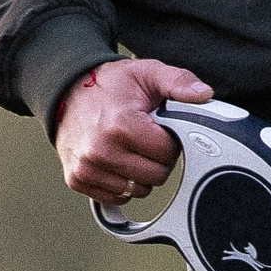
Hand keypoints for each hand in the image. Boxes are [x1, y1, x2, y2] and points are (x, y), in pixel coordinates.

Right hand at [57, 54, 214, 201]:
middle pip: (156, 176)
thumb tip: (203, 94)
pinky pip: (117, 197)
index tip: (159, 129)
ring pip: (138, 190)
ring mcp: (86, 168)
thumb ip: (178, 81)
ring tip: (130, 147)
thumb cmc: (109, 85)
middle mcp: (100, 151)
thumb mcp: (146, 73)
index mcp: (121, 125)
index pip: (167, 153)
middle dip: (158, 159)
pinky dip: (122, 183)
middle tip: (146, 139)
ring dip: (140, 173)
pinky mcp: (77, 179)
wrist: (67, 91)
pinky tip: (117, 160)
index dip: (170, 141)